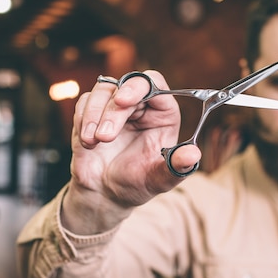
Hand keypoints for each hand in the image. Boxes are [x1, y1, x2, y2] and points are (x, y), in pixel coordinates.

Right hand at [62, 70, 200, 234]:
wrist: (105, 193)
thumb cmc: (136, 183)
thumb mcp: (159, 179)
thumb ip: (176, 167)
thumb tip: (194, 155)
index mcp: (163, 114)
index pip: (155, 84)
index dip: (139, 87)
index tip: (123, 101)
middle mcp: (141, 105)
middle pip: (127, 86)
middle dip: (113, 112)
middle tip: (105, 138)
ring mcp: (115, 106)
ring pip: (103, 90)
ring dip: (94, 115)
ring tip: (94, 143)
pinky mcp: (93, 111)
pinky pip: (85, 102)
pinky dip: (83, 120)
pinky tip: (88, 142)